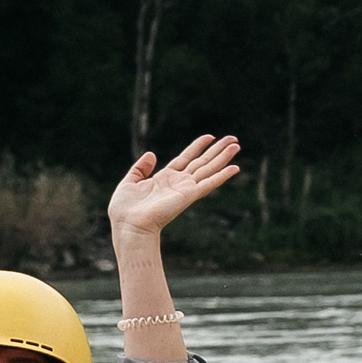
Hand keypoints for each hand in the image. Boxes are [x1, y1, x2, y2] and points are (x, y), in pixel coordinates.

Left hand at [110, 134, 240, 237]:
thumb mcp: (129, 182)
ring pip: (209, 169)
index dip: (197, 147)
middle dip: (217, 150)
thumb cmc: (125, 210)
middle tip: (233, 139)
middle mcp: (178, 183)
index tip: (209, 137)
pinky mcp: (188, 196)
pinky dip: (222, 176)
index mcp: (164, 179)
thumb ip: (140, 168)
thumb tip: (151, 154)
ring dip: (223, 158)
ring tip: (236, 145)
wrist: (128, 225)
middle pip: (202, 162)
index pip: (185, 159)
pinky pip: (208, 183)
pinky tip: (234, 168)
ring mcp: (185, 189)